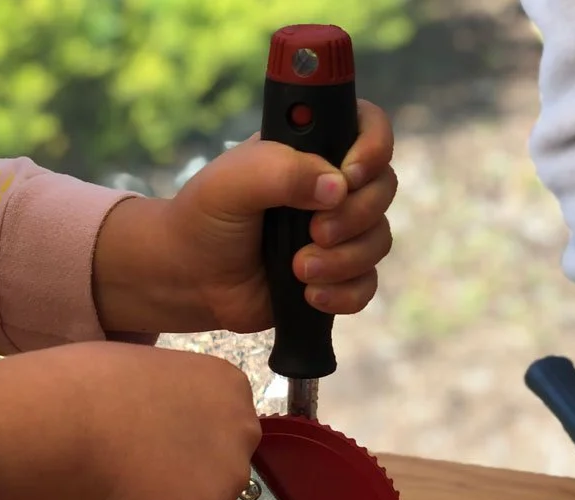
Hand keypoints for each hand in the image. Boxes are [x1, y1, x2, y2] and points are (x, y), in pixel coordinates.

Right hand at [0, 342, 260, 499]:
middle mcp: (244, 429)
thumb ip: (177, 402)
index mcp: (231, 385)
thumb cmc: (87, 384)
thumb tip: (168, 429)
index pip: (220, 427)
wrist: (62, 420)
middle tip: (139, 460)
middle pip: (223, 468)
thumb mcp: (152, 373)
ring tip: (126, 475)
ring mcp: (229, 477)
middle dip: (186, 473)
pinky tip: (126, 498)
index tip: (150, 432)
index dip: (181, 437)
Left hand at [93, 100, 396, 334]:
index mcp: (312, 148)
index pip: (369, 127)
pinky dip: (344, 294)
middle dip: (354, 217)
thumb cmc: (205, 219)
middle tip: (313, 232)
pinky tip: (310, 296)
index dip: (373, 148)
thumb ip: (280, 171)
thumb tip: (338, 186)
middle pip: (383, 189)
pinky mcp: (336, 276)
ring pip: (378, 241)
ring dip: (344, 261)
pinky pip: (366, 285)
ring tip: (298, 270)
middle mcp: (333, 187)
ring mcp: (339, 233)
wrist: (191, 278)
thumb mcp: (232, 182)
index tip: (349, 175)